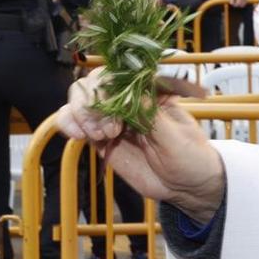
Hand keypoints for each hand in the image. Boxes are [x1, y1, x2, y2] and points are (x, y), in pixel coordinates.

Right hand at [56, 71, 224, 223]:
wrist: (185, 187)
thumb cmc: (190, 157)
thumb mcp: (176, 138)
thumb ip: (152, 117)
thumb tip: (129, 96)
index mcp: (149, 89)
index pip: (119, 71)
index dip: (109, 85)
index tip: (117, 111)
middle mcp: (126, 98)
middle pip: (93, 81)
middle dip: (93, 102)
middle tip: (110, 130)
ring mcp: (110, 116)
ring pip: (79, 97)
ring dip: (80, 113)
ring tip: (100, 136)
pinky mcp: (99, 135)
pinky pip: (73, 121)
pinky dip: (68, 123)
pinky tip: (78, 135)